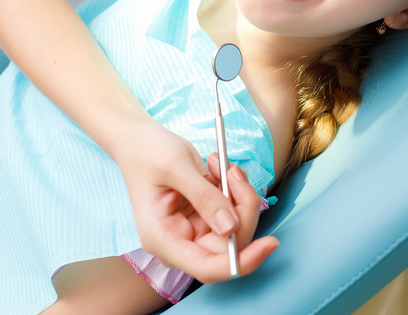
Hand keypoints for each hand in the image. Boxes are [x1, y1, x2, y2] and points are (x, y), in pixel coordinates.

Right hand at [115, 122, 278, 282]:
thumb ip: (205, 197)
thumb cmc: (148, 151)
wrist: (138, 139)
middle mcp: (178, 242)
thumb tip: (231, 227)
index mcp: (163, 239)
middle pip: (228, 246)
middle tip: (235, 173)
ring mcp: (192, 230)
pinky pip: (231, 212)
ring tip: (220, 164)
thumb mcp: (177, 166)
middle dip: (242, 210)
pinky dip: (233, 189)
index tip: (270, 243)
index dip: (242, 261)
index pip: (207, 267)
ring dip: (237, 194)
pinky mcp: (203, 217)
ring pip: (235, 228)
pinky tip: (216, 168)